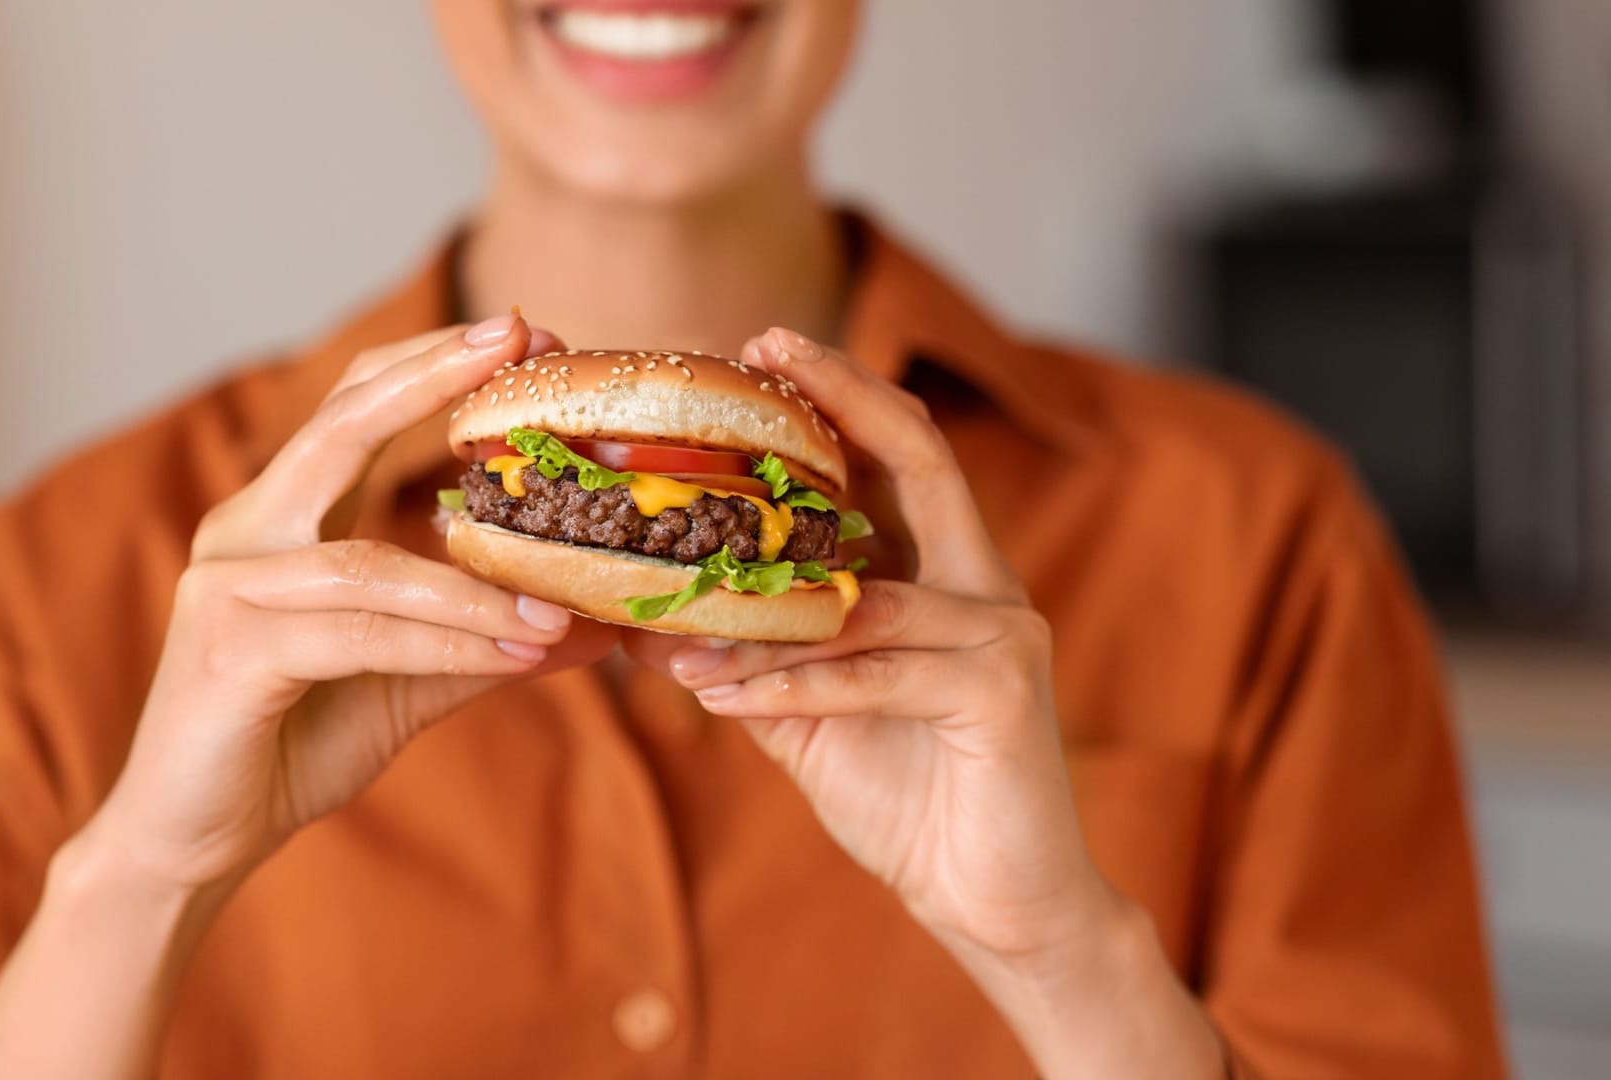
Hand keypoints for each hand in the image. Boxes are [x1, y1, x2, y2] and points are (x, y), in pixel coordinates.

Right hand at [95, 314, 617, 891]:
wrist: (193, 843)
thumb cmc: (291, 745)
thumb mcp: (407, 681)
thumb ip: (483, 643)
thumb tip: (590, 625)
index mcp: (286, 519)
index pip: (355, 408)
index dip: (433, 363)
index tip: (525, 333)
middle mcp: (248, 530)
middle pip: (340, 424)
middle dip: (434, 375)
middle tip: (521, 338)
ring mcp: (227, 584)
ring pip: (369, 559)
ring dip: (475, 585)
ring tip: (560, 608)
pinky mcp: (226, 650)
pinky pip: (354, 631)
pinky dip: (441, 638)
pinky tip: (510, 652)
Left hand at [626, 327, 1109, 958]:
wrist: (995, 900)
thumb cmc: (908, 796)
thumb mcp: (815, 716)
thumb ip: (757, 661)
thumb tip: (652, 630)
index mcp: (945, 576)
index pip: (899, 456)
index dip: (840, 395)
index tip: (764, 347)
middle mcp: (984, 585)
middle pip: (921, 459)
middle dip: (843, 399)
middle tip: (764, 352)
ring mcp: (1004, 634)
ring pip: (867, 592)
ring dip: (761, 604)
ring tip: (671, 602)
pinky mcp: (1004, 693)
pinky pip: (874, 672)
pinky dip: (787, 682)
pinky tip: (716, 693)